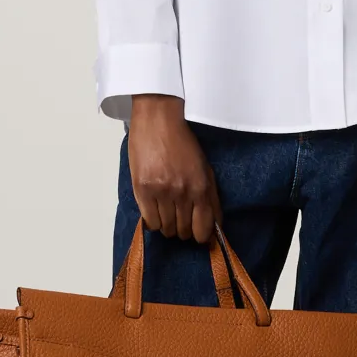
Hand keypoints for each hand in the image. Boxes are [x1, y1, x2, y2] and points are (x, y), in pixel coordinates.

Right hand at [127, 95, 223, 242]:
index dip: (201, 236)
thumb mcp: (204, 168)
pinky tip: (155, 210)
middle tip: (180, 218)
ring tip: (167, 211)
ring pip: (166, 229)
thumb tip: (214, 224)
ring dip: (168, 225)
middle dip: (184, 230)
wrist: (158, 121)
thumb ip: (211, 197)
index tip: (198, 233)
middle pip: (184, 231)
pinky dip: (154, 221)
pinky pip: (150, 221)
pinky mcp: (142, 189)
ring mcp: (161, 192)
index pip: (203, 229)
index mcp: (201, 187)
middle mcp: (182, 193)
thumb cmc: (182, 143)